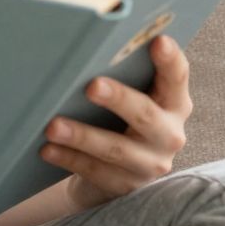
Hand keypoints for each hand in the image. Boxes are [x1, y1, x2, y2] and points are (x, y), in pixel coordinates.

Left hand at [41, 34, 191, 211]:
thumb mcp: (133, 98)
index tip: (158, 40)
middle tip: (92, 86)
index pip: (177, 77)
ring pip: (115, 148)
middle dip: (118, 99)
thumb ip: (125, 75)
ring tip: (52, 125)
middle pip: (145, 115)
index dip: (170, 60)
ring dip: (82, 135)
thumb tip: (88, 48)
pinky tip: (47, 149)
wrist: (116, 170)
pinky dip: (69, 158)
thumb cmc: (121, 118)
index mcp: (175, 103)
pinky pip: (95, 171)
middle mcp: (170, 134)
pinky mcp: (126, 185)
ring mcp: (150, 164)